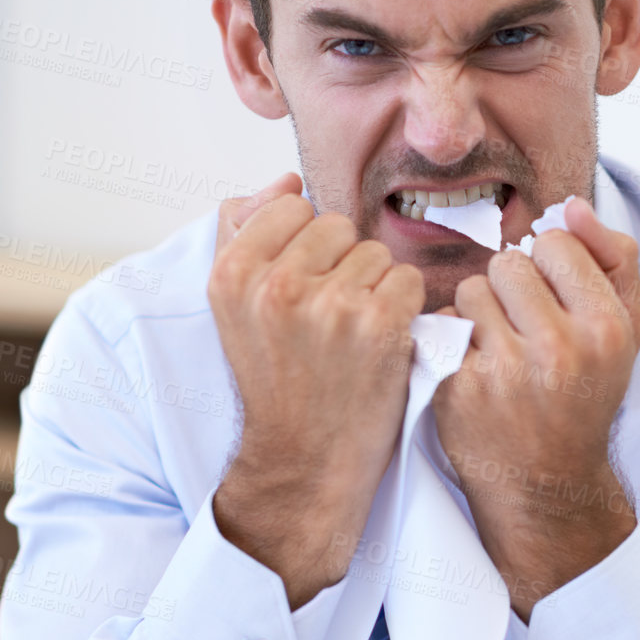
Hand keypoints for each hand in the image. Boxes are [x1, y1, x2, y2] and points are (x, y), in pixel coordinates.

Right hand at [209, 172, 425, 606]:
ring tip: (352, 335)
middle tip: (328, 318)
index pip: (291, 206)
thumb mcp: (238, 308)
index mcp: (232, 274)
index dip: (306, 246)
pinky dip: (404, 310)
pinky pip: (408, 280)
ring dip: (375, 288)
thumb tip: (287, 179)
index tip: (300, 289)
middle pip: (337, 226)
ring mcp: (329, 304)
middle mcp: (276, 284)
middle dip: (342, 264)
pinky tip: (381, 343)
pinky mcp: (378, 324)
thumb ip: (249, 234)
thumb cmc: (277, 381)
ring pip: (376, 253)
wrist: (304, 461)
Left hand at [432, 197, 639, 619]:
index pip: (555, 243)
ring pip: (470, 291)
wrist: (547, 482)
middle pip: (507, 263)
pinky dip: (454, 343)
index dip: (548, 266)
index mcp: (606, 328)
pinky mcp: (458, 390)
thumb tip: (572, 206)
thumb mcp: (626, 330)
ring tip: (499, 347)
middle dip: (511, 288)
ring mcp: (504, 372)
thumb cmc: (585, 395)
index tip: (553, 298)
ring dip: (478, 312)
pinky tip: (475, 370)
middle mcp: (559, 349)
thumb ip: (613, 258)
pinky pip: (442, 326)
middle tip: (523, 327)